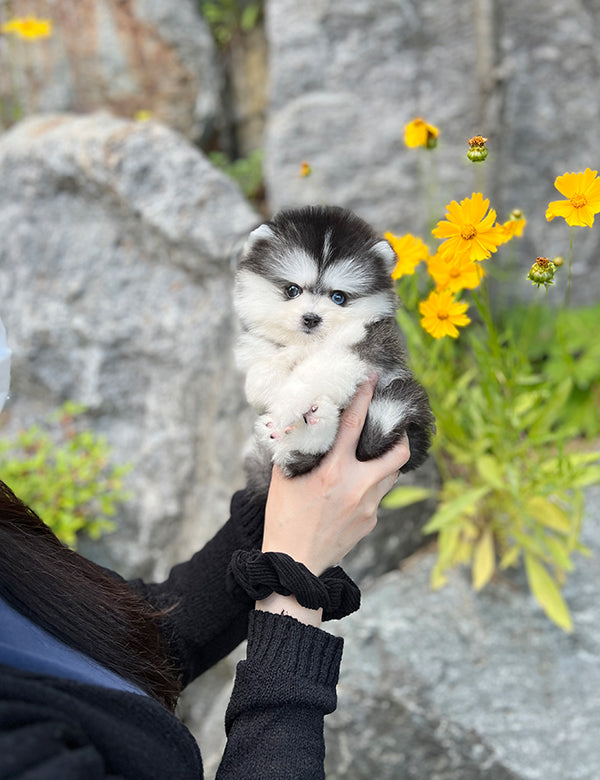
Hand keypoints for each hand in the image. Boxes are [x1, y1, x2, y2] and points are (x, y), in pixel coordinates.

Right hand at [256, 377, 409, 624]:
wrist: (294, 565)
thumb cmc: (284, 519)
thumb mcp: (284, 479)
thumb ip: (293, 449)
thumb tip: (295, 422)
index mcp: (334, 471)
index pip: (354, 424)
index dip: (365, 398)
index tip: (373, 379)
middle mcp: (358, 486)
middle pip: (397, 453)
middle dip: (400, 436)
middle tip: (392, 427)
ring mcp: (369, 507)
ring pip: (391, 476)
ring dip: (385, 463)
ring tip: (372, 457)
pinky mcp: (371, 522)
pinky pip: (376, 497)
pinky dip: (369, 488)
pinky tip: (351, 492)